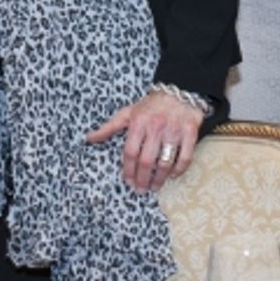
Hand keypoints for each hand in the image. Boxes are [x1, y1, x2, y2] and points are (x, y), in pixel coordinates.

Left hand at [87, 90, 202, 191]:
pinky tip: (172, 175)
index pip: (130, 152)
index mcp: (137, 122)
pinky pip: (185, 157)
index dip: (128, 170)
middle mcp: (155, 127)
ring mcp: (173, 130)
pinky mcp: (190, 132)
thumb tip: (89, 138)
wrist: (179, 91)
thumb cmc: (150, 106)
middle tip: (141, 189)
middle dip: (142, 178)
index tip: (128, 181)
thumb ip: (109, 127)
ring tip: (155, 186)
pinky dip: (179, 169)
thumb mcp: (127, 113)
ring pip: (165, 161)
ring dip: (160, 178)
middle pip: (146, 160)